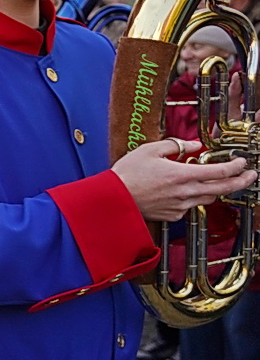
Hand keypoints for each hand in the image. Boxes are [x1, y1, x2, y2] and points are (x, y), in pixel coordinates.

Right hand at [112, 139, 254, 222]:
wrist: (113, 199)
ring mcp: (180, 205)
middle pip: (223, 188)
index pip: (220, 171)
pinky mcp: (173, 215)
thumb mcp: (149, 150)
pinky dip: (192, 197)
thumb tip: (193, 144)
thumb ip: (175, 145)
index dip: (236, 166)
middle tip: (251, 175)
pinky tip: (184, 191)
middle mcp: (185, 192)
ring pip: (208, 198)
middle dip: (241, 181)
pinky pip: (190, 206)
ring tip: (219, 182)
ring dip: (216, 189)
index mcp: (182, 174)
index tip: (242, 162)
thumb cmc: (127, 174)